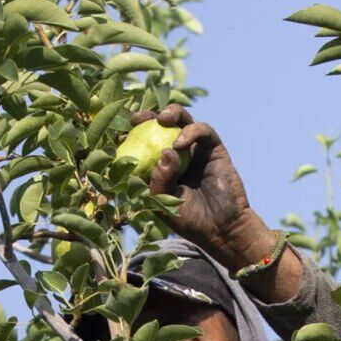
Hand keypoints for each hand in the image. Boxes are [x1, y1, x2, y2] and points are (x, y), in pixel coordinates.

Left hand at [135, 105, 267, 271]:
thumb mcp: (164, 202)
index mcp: (161, 166)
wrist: (220, 227)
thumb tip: (164, 153)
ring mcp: (196, 149)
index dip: (132, 135)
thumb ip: (160, 180)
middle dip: (149, 116)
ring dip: (172, 113)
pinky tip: (180, 143)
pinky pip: (203, 131)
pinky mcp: (214, 148)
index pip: (144, 143)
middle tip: (138, 118)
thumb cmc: (188, 218)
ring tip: (162, 119)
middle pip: (162, 126)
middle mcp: (178, 154)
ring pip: (184, 120)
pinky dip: (191, 132)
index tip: (120, 134)